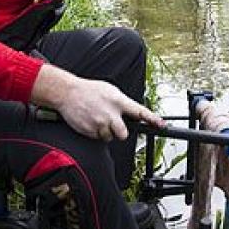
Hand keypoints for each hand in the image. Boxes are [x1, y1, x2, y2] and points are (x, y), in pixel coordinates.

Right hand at [31, 64, 162, 141]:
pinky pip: (98, 137)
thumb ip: (122, 103)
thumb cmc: (89, 90)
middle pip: (124, 134)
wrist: (68, 93)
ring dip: (106, 131)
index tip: (161, 125)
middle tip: (113, 124)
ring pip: (109, 137)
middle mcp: (111, 114)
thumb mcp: (110, 91)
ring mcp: (100, 123)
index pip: (139, 111)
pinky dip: (95, 132)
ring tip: (97, 118)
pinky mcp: (90, 131)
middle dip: (120, 132)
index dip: (152, 119)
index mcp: (118, 101)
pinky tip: (90, 121)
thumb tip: (131, 112)